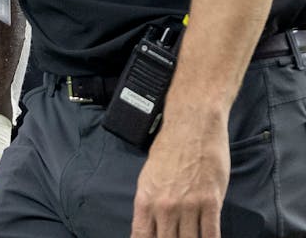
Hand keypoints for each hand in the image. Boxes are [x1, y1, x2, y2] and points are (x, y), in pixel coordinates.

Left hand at [130, 116, 228, 237]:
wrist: (191, 128)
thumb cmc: (169, 150)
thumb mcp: (149, 178)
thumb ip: (150, 205)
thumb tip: (151, 227)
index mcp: (145, 200)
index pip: (142, 236)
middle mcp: (164, 206)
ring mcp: (188, 205)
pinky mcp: (210, 201)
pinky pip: (211, 233)